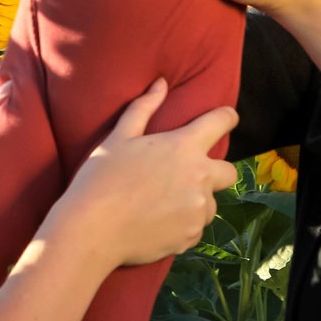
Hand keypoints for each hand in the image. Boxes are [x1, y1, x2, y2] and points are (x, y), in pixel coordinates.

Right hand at [51, 79, 238, 266]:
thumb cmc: (101, 179)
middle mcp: (200, 178)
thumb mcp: (118, 137)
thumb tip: (161, 83)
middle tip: (188, 175)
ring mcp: (198, 210)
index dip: (227, 117)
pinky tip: (158, 224)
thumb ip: (144, 108)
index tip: (227, 118)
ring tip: (164, 204)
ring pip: (210, 204)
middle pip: (229, 172)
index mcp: (184, 147)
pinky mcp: (190, 237)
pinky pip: (195, 228)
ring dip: (196, 202)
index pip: (221, 122)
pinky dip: (183, 226)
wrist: (92, 231)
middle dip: (215, 171)